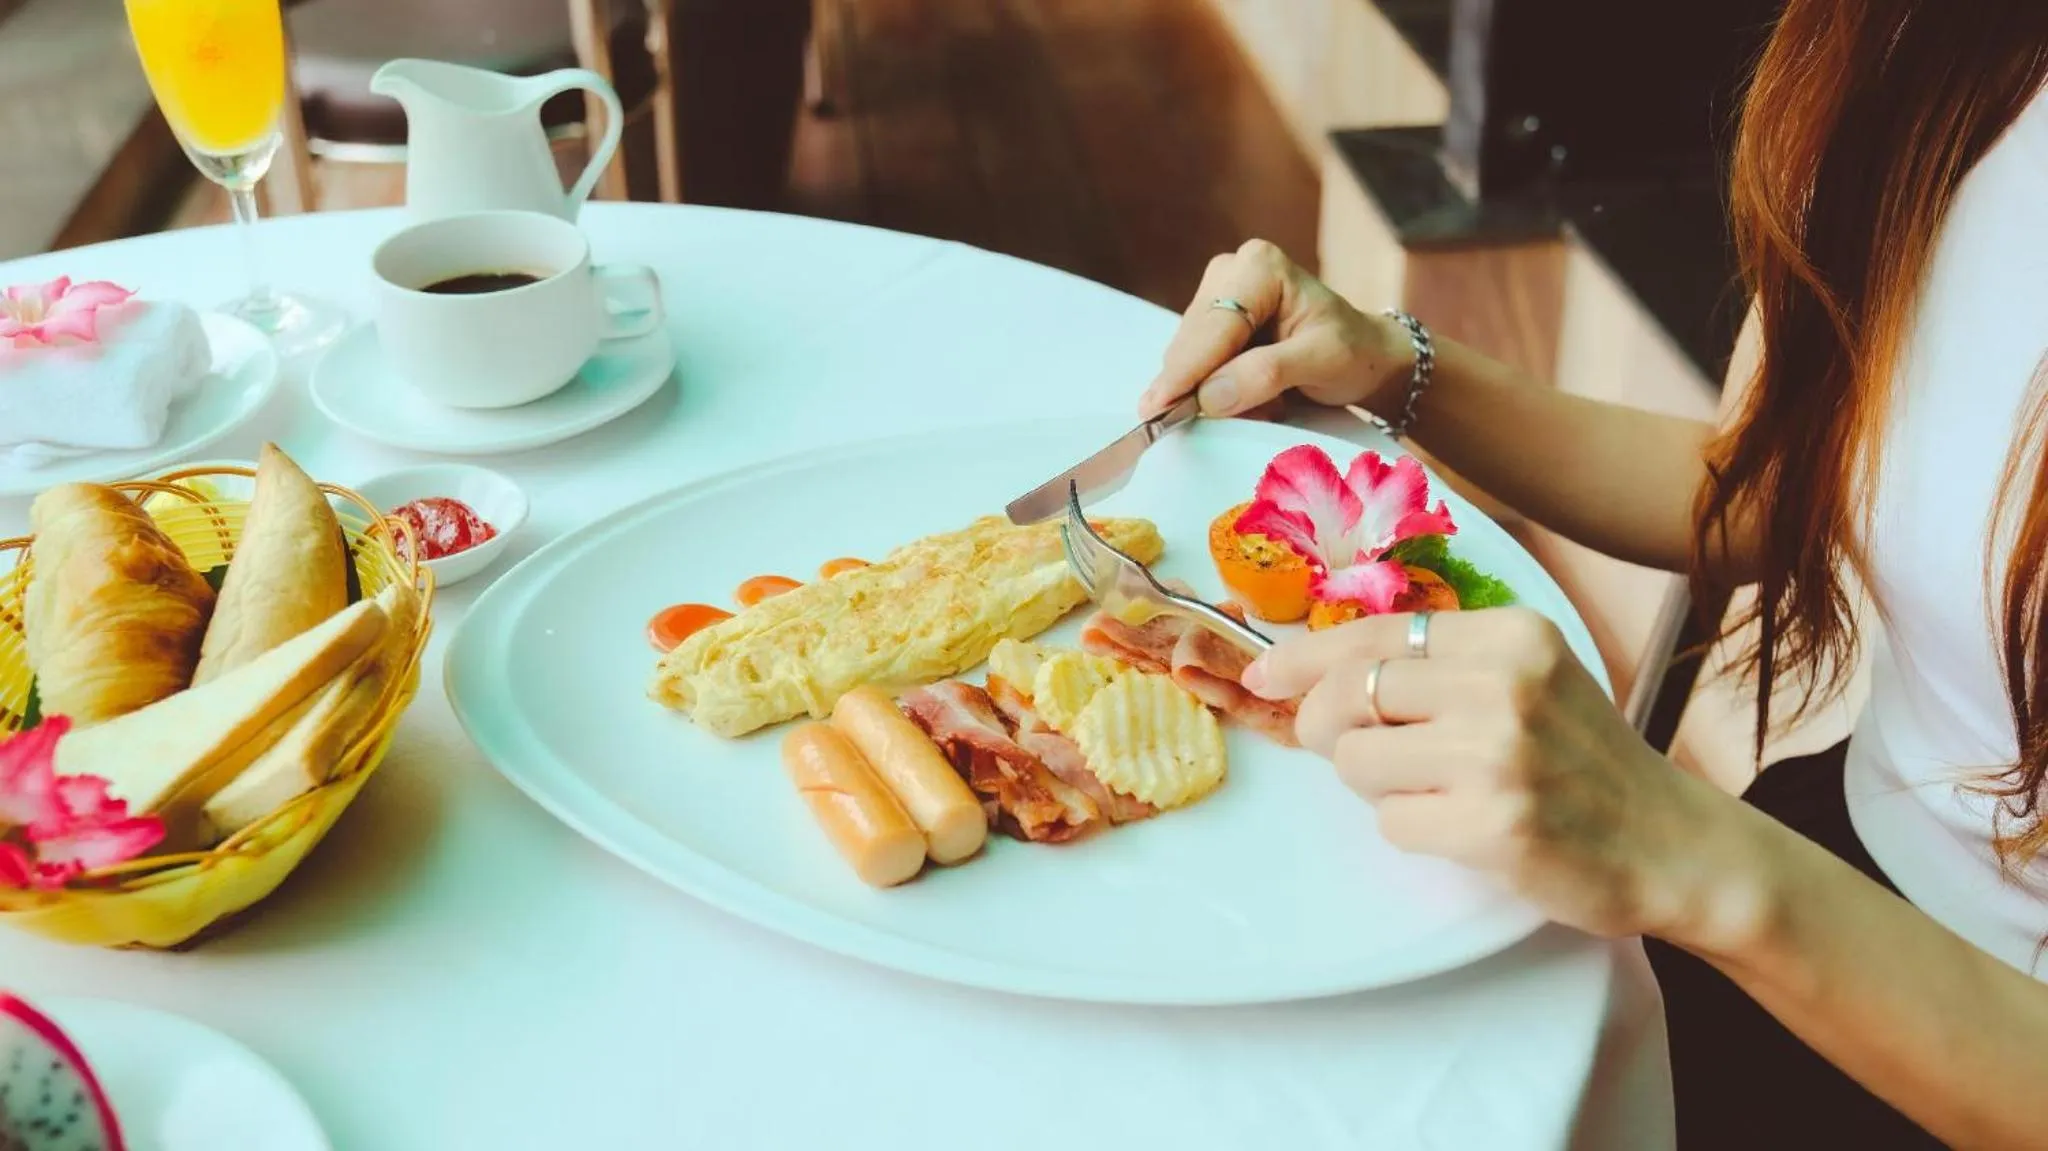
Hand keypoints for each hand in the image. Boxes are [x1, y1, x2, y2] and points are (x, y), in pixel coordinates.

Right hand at [1138, 239, 1414, 419]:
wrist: (1364, 356)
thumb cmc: (1352, 353)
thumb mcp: (1322, 361)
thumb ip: (1266, 374)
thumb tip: (1209, 397)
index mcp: (1259, 267)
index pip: (1213, 325)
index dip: (1186, 370)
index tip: (1158, 409)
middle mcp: (1230, 270)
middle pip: (1193, 341)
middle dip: (1204, 386)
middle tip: (1258, 413)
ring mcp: (1216, 295)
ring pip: (1187, 357)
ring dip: (1213, 391)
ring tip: (1267, 402)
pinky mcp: (1209, 322)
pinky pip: (1193, 366)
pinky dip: (1215, 390)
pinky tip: (1252, 395)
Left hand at [1243, 607, 1735, 941]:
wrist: (1671, 844)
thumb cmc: (1582, 761)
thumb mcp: (1526, 679)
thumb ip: (1438, 665)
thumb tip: (1314, 669)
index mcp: (1509, 635)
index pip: (1372, 633)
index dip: (1304, 658)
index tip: (1265, 677)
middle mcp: (1504, 683)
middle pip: (1348, 696)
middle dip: (1333, 731)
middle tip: (1367, 754)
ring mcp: (1500, 754)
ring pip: (1357, 763)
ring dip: (1378, 787)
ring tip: (1437, 792)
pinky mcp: (1495, 824)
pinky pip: (1391, 824)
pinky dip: (1412, 832)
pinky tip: (1464, 829)